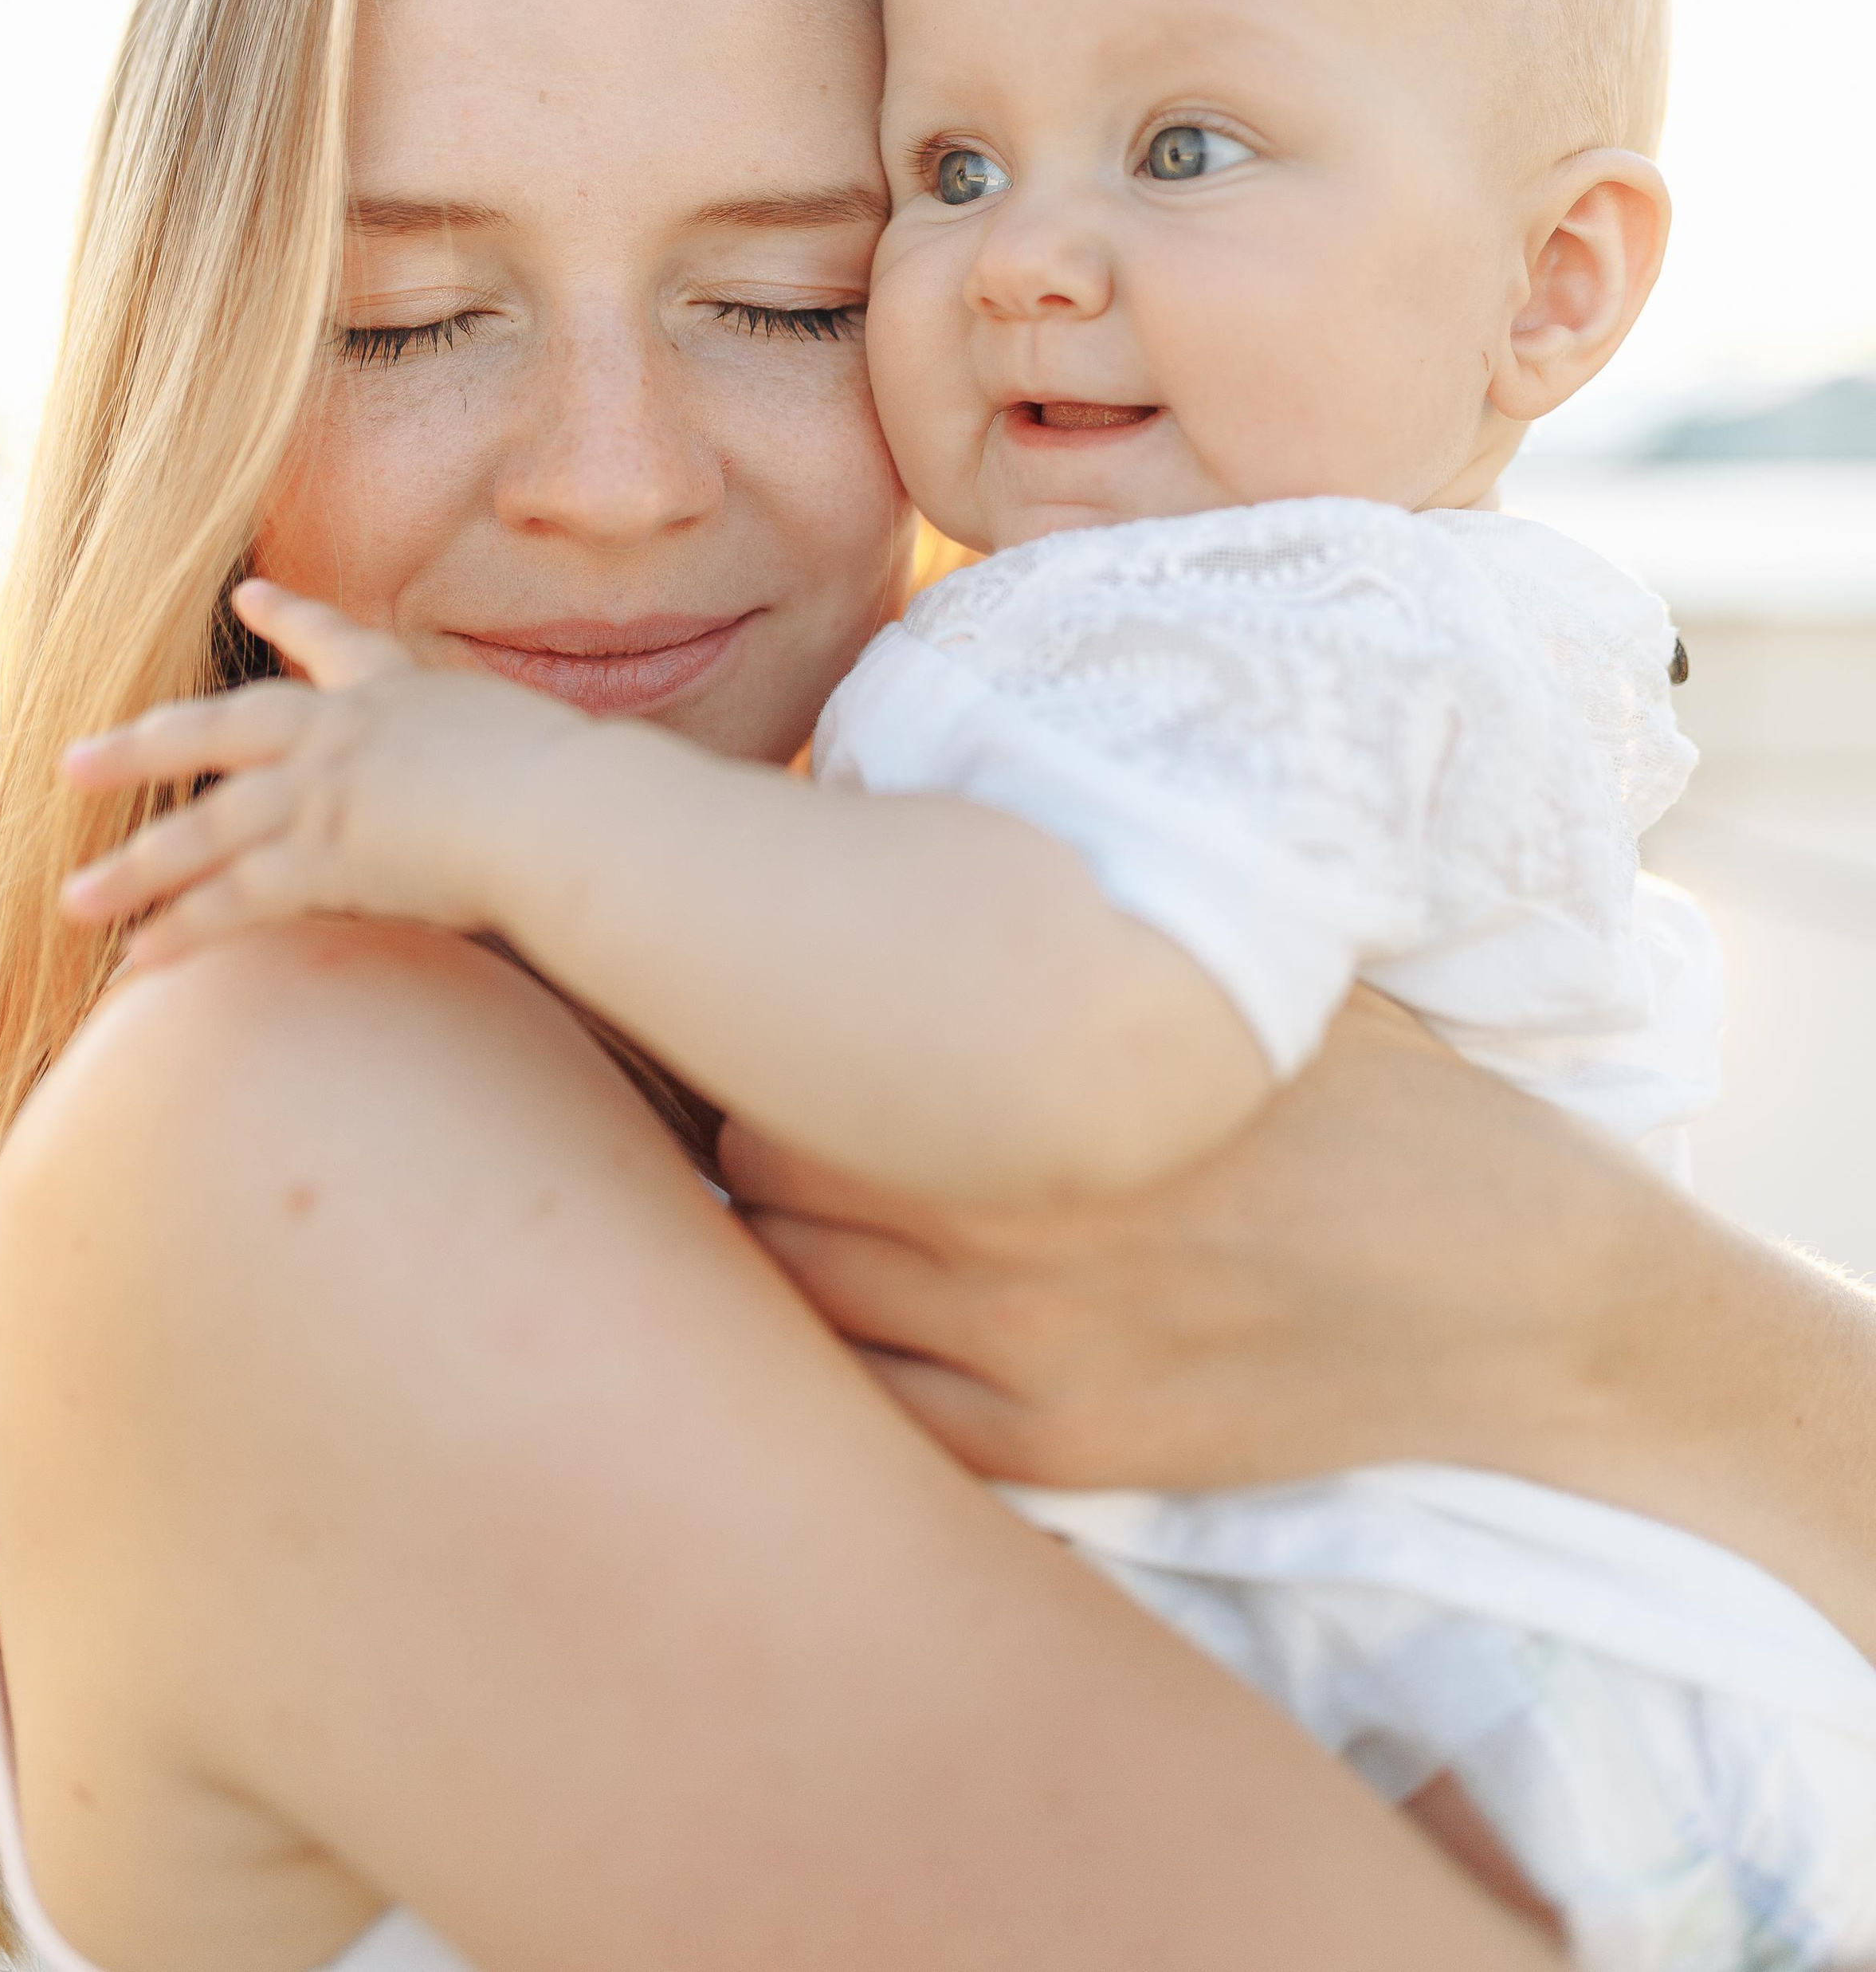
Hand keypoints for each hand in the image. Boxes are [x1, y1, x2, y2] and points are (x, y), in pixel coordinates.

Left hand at [60, 581, 586, 963]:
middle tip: (75, 762)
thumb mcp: (552, 747)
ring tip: (78, 899)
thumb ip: (527, 760)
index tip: (251, 594)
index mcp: (406, 692)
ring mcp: (326, 792)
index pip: (337, 640)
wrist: (570, 811)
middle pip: (220, 729)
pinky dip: (186, 930)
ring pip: (208, 827)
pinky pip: (236, 898)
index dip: (289, 617)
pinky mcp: (324, 855)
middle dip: (144, 747)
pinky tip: (139, 960)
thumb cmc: (588, 790)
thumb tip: (587, 784)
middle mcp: (347, 732)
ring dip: (138, 868)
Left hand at [720, 987, 1655, 1491]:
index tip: (804, 1001)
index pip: (793, 1066)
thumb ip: (1084, 930)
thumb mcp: (1239, 970)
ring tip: (862, 1188)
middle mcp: (1015, 1234)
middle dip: (771, 1124)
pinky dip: (868, 1352)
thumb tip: (937, 838)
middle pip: (768, 1180)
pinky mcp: (1071, 1453)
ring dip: (804, 1240)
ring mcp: (1036, 1359)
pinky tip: (912, 1297)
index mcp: (1050, 1090)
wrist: (1522, 1292)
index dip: (781, 1027)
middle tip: (814, 1088)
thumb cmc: (1380, 1097)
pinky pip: (888, 1410)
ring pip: (806, 1297)